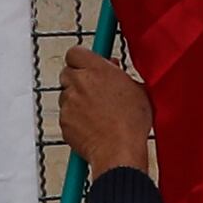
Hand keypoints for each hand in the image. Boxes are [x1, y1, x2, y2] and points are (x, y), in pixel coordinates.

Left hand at [58, 47, 154, 174]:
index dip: (81, 59)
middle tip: (92, 88)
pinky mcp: (64, 121)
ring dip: (76, 99)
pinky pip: (65, 114)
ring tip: (96, 112)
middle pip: (67, 72)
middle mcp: (80, 82)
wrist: (119, 151)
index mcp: (97, 69)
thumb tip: (113, 67)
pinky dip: (74, 118)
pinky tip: (92, 125)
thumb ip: (120, 74)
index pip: (75, 52)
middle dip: (77, 78)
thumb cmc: (131, 123)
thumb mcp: (138, 90)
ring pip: (65, 94)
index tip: (88, 64)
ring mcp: (69, 102)